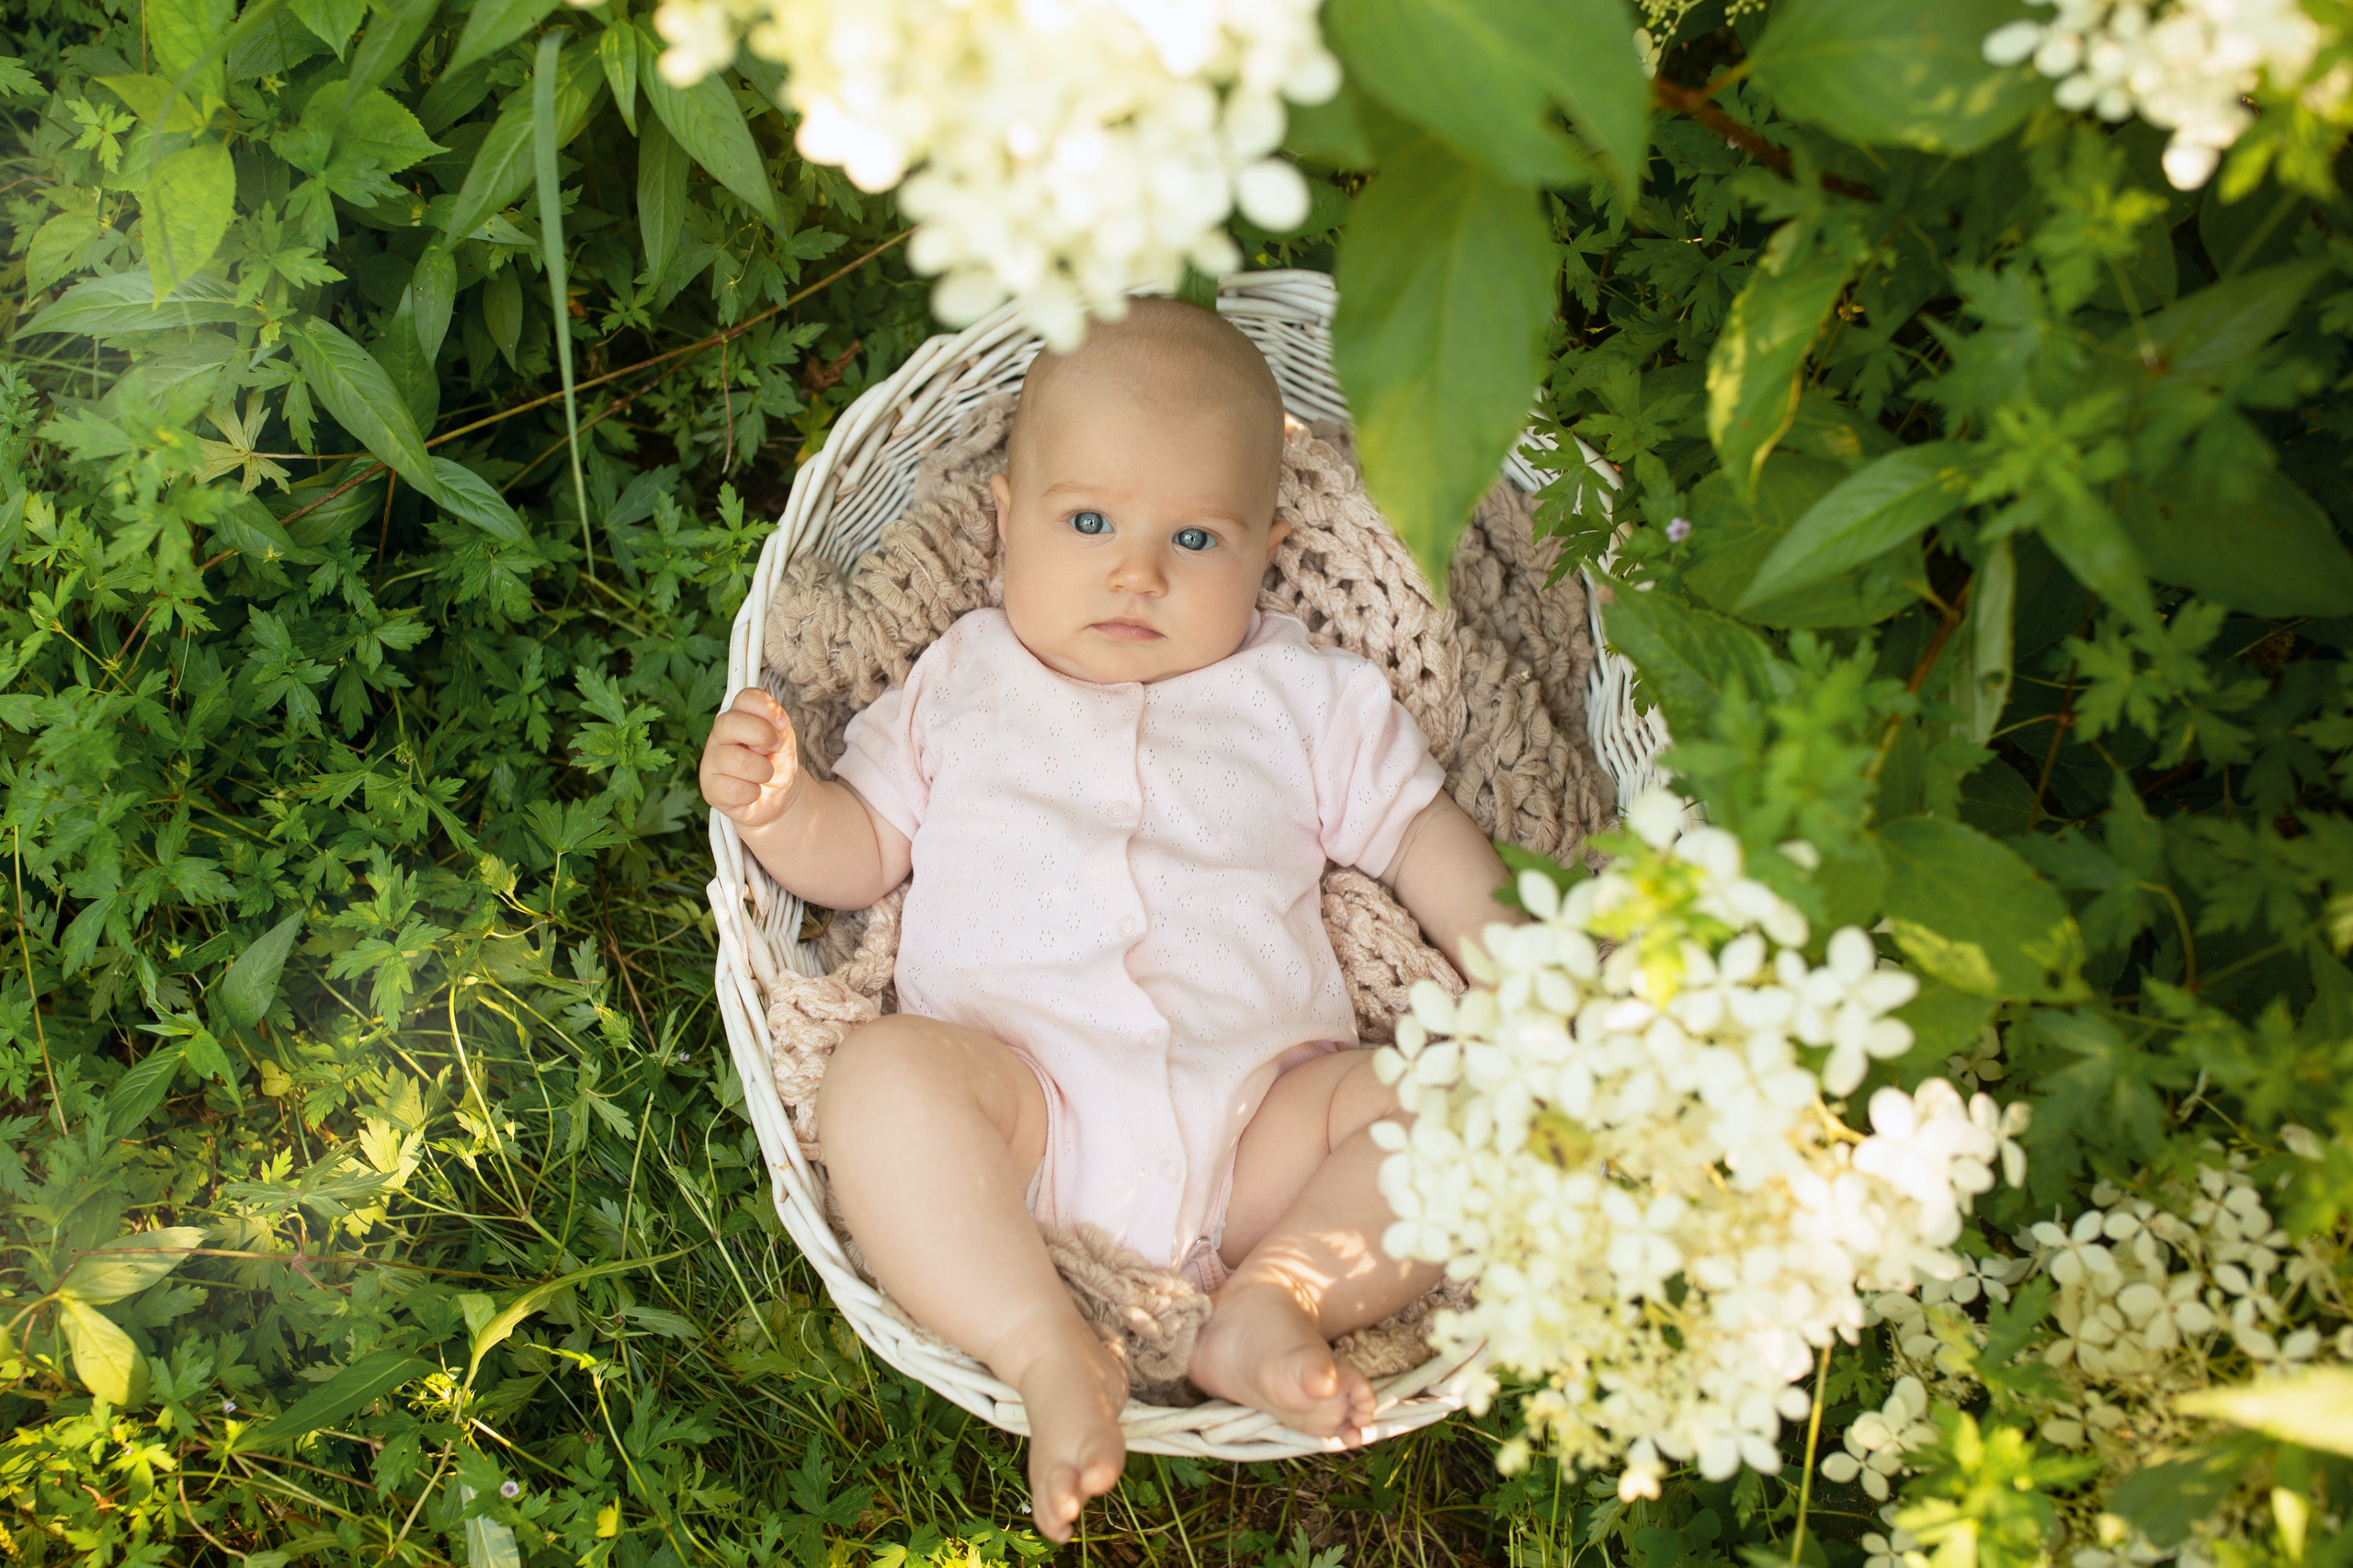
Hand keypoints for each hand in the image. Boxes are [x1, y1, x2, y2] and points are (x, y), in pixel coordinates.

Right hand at [701, 686, 802, 828]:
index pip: (745, 698)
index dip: (766, 708)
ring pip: (736, 760)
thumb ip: (779, 728)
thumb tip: (771, 729)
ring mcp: (711, 761)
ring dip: (763, 771)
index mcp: (738, 716)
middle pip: (729, 723)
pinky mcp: (709, 788)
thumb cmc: (777, 761)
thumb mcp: (784, 740)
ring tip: (765, 775)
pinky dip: (753, 793)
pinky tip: (753, 791)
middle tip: (776, 748)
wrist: (779, 794)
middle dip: (761, 735)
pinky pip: (734, 789)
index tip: (783, 724)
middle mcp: (720, 735)